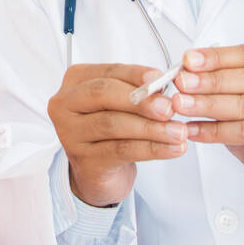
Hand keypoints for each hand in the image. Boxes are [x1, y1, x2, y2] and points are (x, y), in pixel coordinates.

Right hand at [48, 63, 188, 207]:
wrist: (99, 172)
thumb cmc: (111, 130)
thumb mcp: (121, 104)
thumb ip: (137, 92)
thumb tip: (162, 86)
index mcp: (75, 82)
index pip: (107, 73)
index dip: (135, 75)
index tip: (161, 78)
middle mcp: (65, 105)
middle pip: (102, 95)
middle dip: (140, 101)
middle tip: (169, 108)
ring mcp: (71, 134)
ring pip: (113, 125)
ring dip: (151, 128)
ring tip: (178, 131)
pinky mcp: (84, 161)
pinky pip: (121, 151)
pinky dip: (151, 149)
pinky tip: (171, 148)